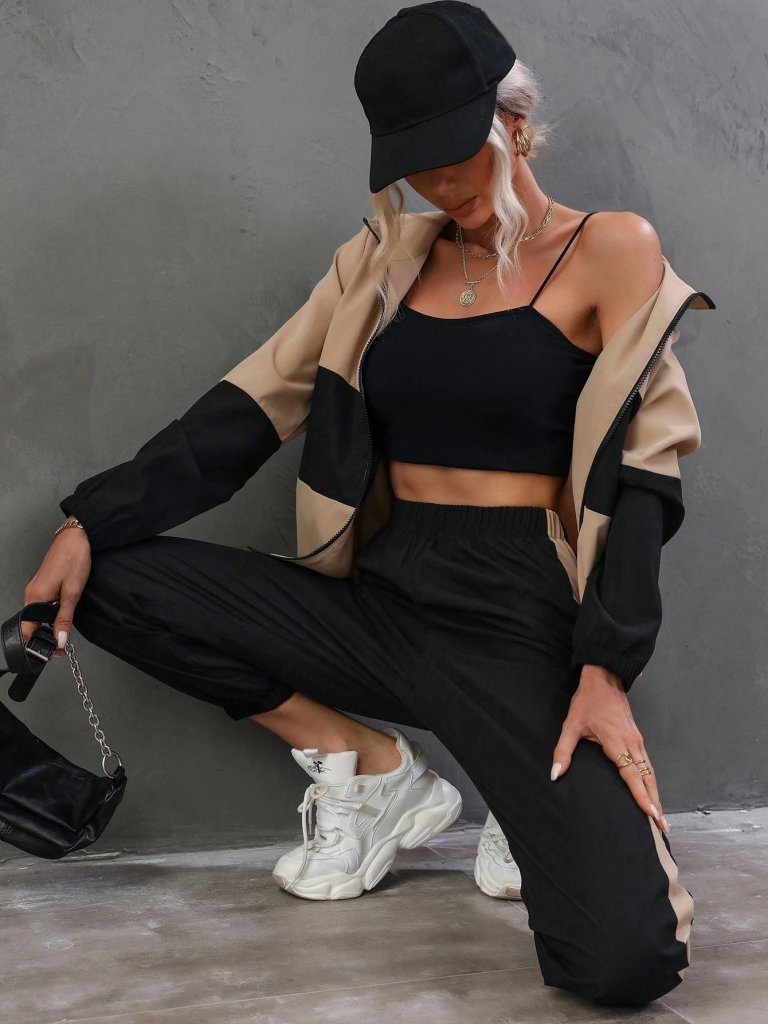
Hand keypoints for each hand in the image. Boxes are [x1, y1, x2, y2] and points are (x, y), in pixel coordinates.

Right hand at [21, 527, 91, 657]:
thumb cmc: (74, 559)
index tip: (53, 651)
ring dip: (48, 626)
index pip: (27, 630)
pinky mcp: (42, 585)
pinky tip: (61, 614)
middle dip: (44, 637)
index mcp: (35, 597)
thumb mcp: (73, 593)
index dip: (38, 644)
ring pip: (36, 615)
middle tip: (62, 644)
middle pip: (31, 624)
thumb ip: (64, 618)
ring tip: (63, 630)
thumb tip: (59, 640)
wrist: (77, 537)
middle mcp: (31, 593)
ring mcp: (35, 589)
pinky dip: (49, 614)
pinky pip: (41, 605)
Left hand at [550, 664, 669, 832]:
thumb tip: (555, 774)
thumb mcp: (571, 725)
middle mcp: (633, 743)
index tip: (652, 814)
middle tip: (662, 827)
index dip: (642, 795)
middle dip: (655, 802)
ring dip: (656, 794)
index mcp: (617, 741)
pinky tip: (651, 793)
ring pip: (651, 772)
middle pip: (648, 778)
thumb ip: (563, 751)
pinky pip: (648, 765)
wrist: (604, 678)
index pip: (632, 774)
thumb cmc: (588, 701)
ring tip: (660, 818)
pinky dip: (652, 782)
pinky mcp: (638, 739)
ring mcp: (638, 741)